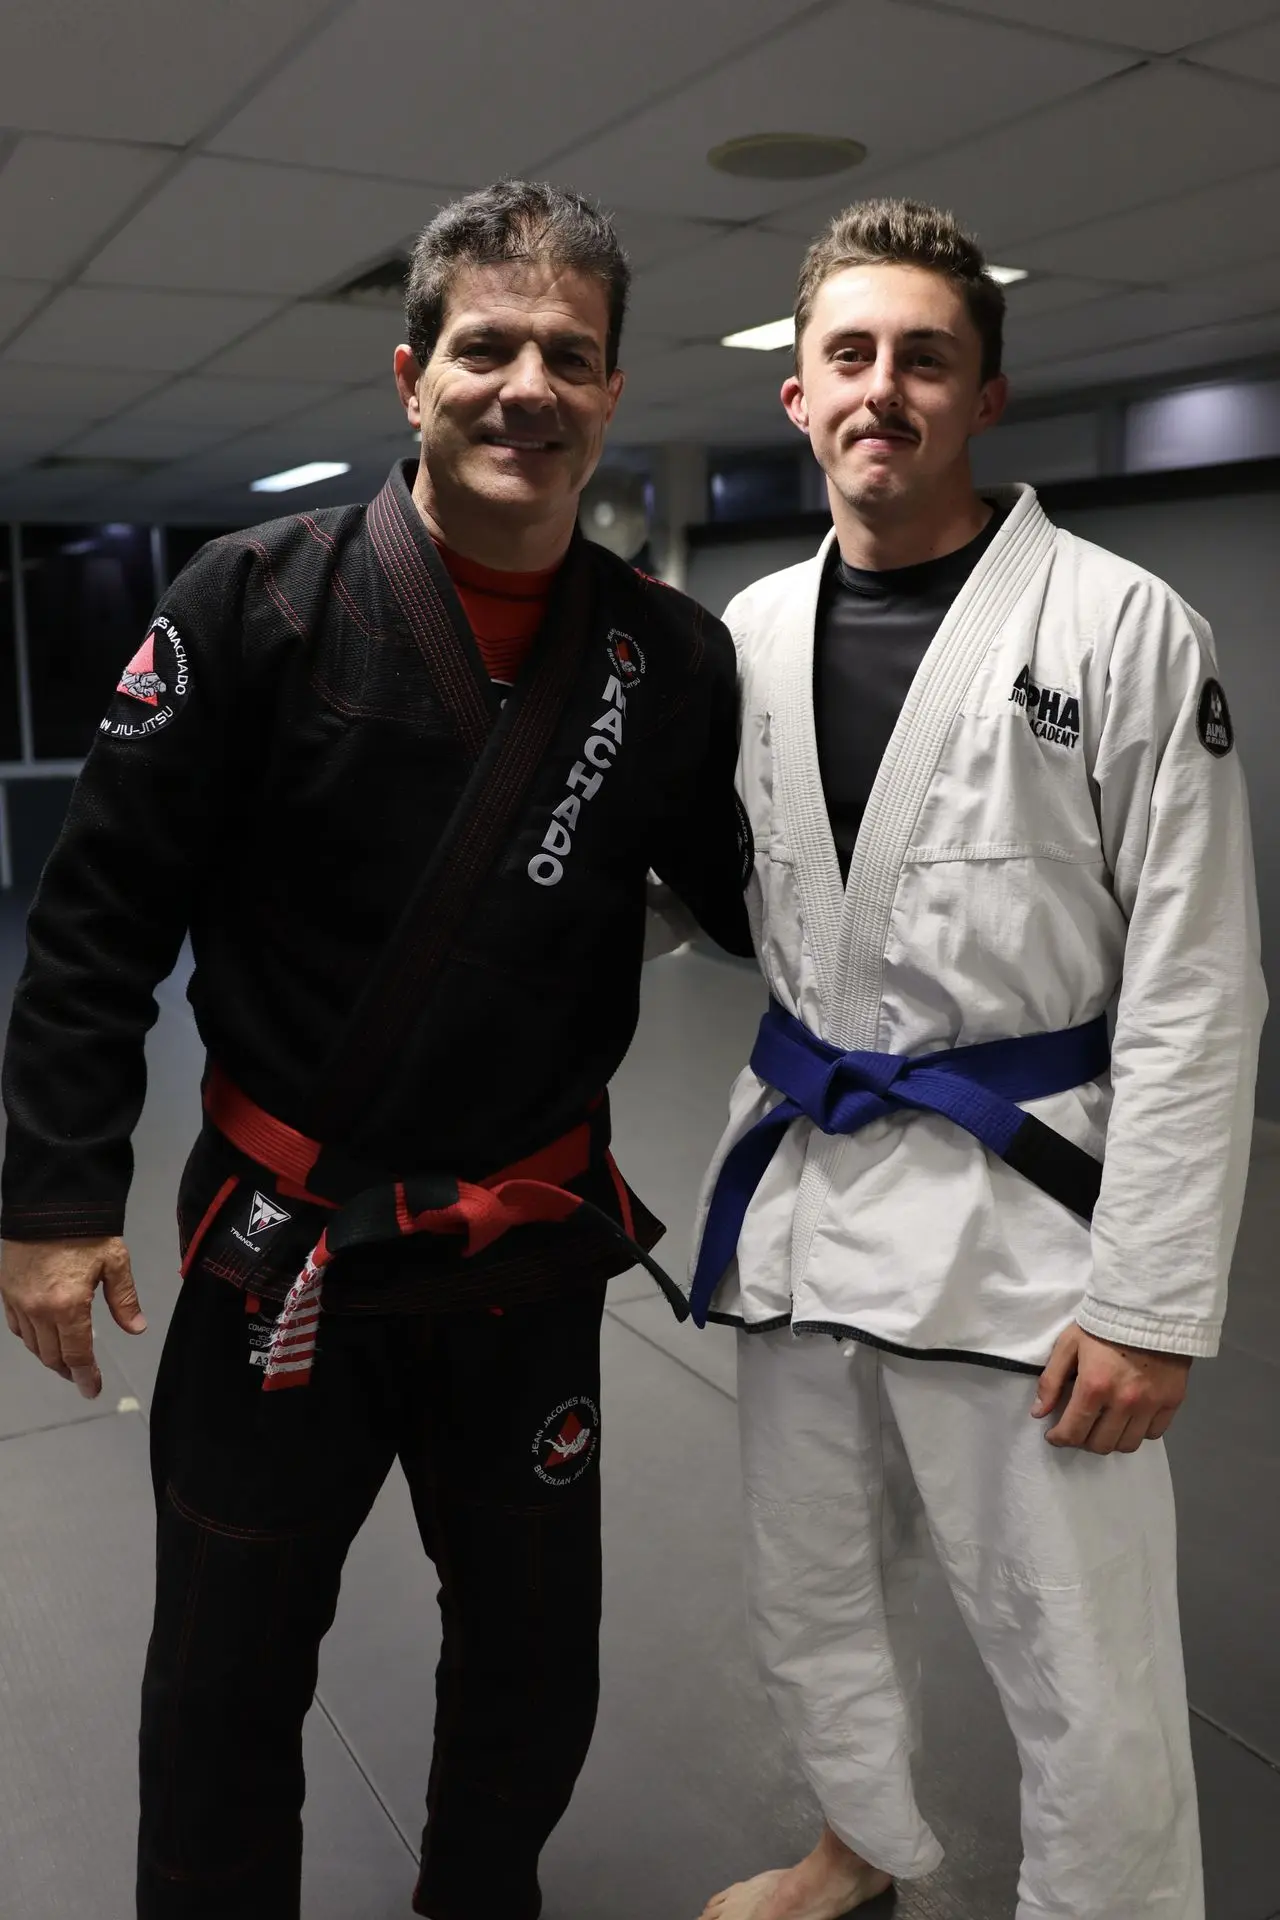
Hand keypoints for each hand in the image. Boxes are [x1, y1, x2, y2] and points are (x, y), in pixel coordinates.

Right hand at [1, 1236, 145, 1399]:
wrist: (48, 1203)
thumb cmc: (86, 1230)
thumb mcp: (115, 1262)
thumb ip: (124, 1300)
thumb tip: (136, 1328)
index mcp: (68, 1306)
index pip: (77, 1355)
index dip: (86, 1377)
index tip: (92, 1390)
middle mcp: (38, 1310)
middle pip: (52, 1356)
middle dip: (68, 1370)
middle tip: (82, 1376)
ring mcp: (17, 1302)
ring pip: (32, 1345)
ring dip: (49, 1357)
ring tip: (65, 1360)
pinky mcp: (6, 1292)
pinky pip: (16, 1327)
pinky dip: (30, 1339)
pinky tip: (42, 1338)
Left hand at [1032, 1323, 1190, 1453]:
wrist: (1149, 1308)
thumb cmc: (1104, 1324)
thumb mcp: (1068, 1344)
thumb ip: (1052, 1380)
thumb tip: (1039, 1412)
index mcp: (1094, 1386)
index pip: (1074, 1431)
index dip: (1059, 1438)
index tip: (1054, 1435)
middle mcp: (1124, 1402)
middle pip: (1101, 1444)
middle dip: (1083, 1440)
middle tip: (1079, 1427)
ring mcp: (1150, 1404)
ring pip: (1128, 1444)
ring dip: (1111, 1440)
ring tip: (1103, 1425)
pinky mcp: (1172, 1402)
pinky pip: (1153, 1433)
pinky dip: (1138, 1431)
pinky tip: (1129, 1418)